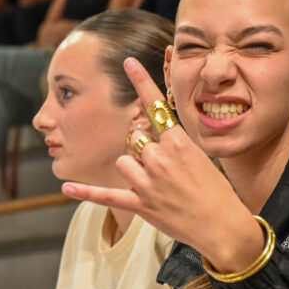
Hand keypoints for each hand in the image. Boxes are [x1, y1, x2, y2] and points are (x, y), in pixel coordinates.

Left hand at [60, 59, 266, 269]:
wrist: (222, 225)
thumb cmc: (216, 192)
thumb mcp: (200, 157)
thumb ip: (173, 143)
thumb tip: (148, 134)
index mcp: (178, 142)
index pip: (155, 105)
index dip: (140, 81)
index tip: (128, 62)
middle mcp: (161, 158)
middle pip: (135, 138)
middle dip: (142, 147)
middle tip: (160, 164)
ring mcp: (148, 182)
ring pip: (123, 161)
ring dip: (132, 168)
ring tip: (152, 183)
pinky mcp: (140, 204)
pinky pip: (105, 195)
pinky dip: (85, 191)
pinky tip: (66, 186)